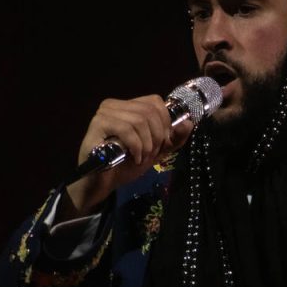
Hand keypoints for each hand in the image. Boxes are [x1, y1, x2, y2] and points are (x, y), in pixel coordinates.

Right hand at [58, 95, 193, 219]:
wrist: (102, 184)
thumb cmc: (124, 165)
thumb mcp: (155, 152)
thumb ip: (173, 139)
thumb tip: (189, 123)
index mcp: (126, 106)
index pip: (155, 102)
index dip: (164, 122)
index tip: (161, 143)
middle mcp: (113, 105)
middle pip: (150, 111)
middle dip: (157, 136)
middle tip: (151, 153)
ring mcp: (103, 113)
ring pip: (140, 120)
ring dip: (146, 144)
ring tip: (141, 158)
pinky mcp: (97, 125)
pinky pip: (126, 129)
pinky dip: (136, 146)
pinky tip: (133, 158)